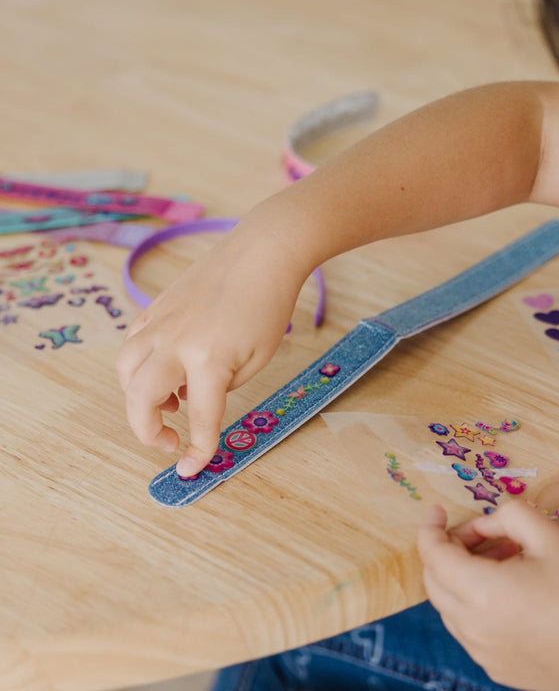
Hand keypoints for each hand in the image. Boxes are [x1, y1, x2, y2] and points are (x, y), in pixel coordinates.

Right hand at [115, 214, 309, 476]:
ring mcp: (161, 322)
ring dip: (137, 397)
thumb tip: (192, 398)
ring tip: (170, 403)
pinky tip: (164, 369)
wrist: (261, 252)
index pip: (200, 418)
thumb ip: (222, 386)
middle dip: (146, 430)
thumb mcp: (257, 357)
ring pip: (125, 369)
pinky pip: (133, 343)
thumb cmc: (269, 305)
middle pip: (139, 398)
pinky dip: (139, 365)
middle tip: (168, 441)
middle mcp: (175, 342)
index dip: (196, 450)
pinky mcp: (155, 307)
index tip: (189, 470)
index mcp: (209, 359)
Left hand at [417, 501, 558, 690]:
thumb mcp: (551, 537)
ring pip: (449, 606)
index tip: (437, 510)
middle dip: (445, 550)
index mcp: (480, 592)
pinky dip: (474, 603)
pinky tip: (511, 590)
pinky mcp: (499, 669)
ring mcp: (483, 653)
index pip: (432, 555)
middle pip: (433, 581)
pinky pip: (469, 629)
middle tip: (477, 533)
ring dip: (461, 576)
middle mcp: (473, 627)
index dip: (429, 527)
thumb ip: (508, 516)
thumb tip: (482, 525)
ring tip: (503, 558)